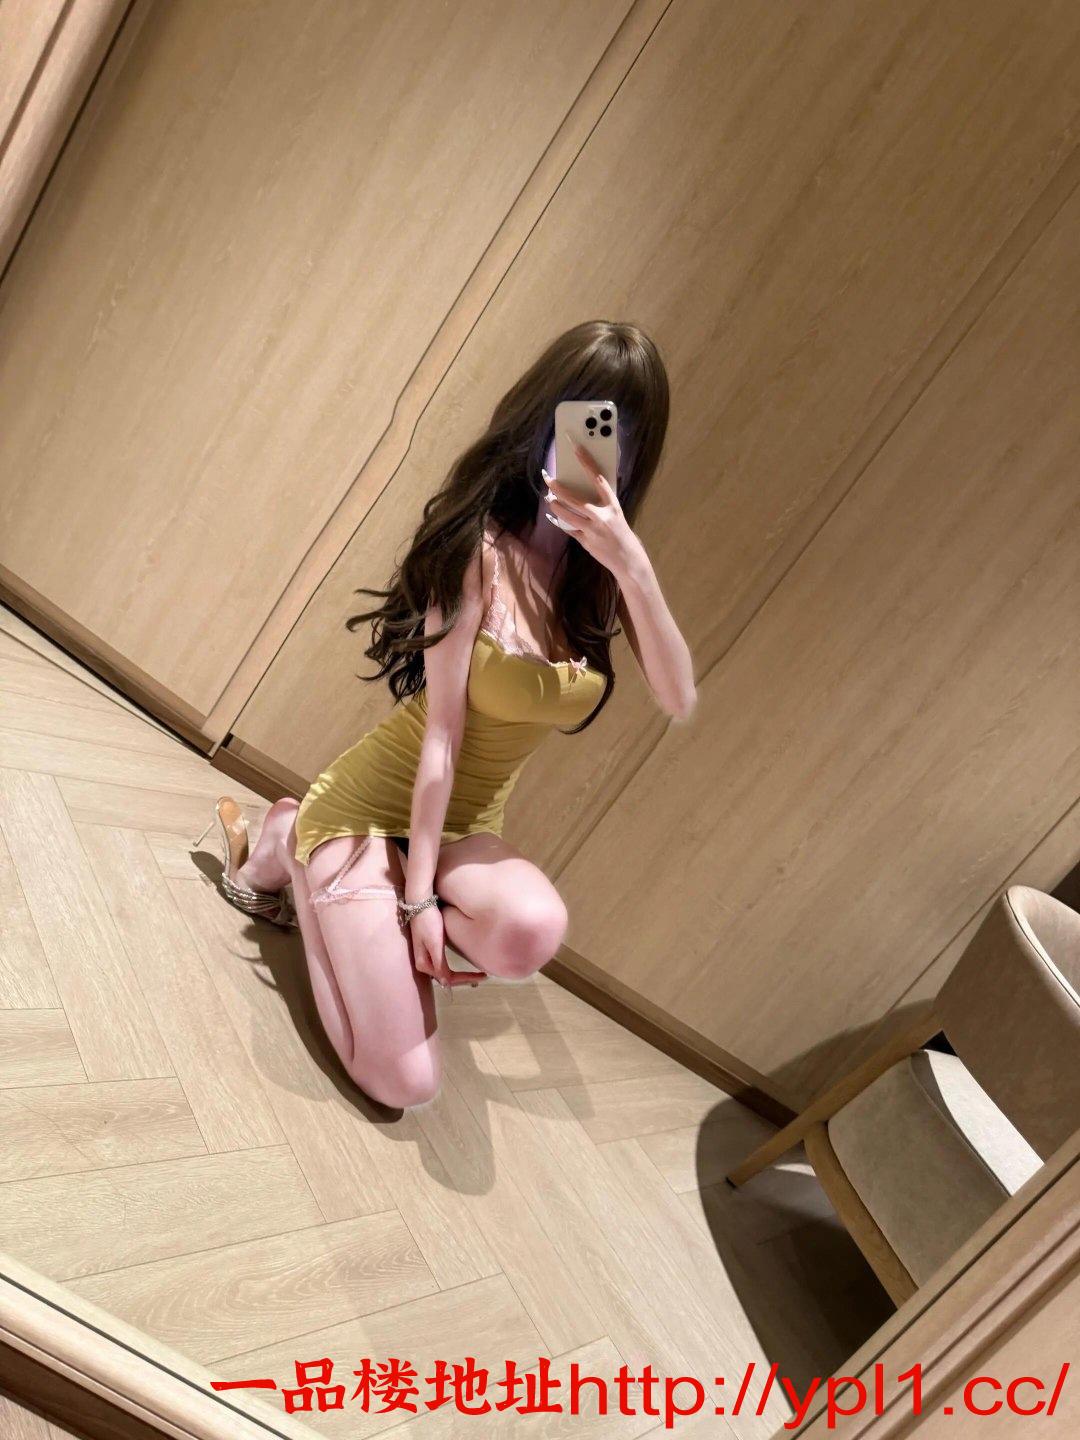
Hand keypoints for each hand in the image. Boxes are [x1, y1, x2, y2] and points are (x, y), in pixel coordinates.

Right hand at [408, 905, 484, 989]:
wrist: (419, 903)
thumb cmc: (428, 921)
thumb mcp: (434, 943)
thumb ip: (439, 963)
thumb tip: (445, 983)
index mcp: (424, 964)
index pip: (449, 979)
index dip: (466, 979)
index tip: (483, 976)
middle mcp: (424, 963)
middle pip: (447, 978)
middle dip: (464, 979)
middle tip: (483, 977)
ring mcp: (425, 956)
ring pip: (445, 973)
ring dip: (460, 976)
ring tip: (475, 974)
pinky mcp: (429, 949)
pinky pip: (443, 965)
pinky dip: (454, 968)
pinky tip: (461, 965)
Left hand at [542, 434, 644, 579]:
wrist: (628, 559)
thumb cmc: (621, 532)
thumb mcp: (616, 513)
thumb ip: (602, 502)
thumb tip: (584, 488)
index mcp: (612, 505)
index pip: (598, 478)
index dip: (586, 462)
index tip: (576, 448)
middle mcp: (602, 516)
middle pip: (575, 499)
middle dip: (558, 488)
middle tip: (548, 478)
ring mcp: (592, 530)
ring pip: (567, 514)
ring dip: (555, 505)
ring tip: (549, 499)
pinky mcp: (585, 542)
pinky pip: (567, 528)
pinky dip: (558, 521)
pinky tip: (552, 516)